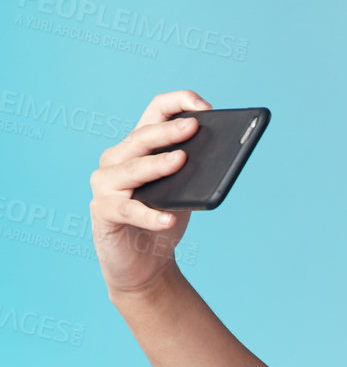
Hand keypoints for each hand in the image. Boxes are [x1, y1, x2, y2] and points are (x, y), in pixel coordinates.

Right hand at [89, 90, 210, 296]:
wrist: (144, 263)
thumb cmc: (164, 218)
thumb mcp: (184, 191)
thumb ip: (195, 172)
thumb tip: (222, 156)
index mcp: (139, 146)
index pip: (155, 111)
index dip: (179, 103)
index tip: (206, 108)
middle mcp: (117, 158)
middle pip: (143, 137)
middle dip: (170, 131)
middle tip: (195, 128)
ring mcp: (106, 184)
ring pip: (132, 169)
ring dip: (158, 165)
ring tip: (182, 161)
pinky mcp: (104, 212)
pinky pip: (128, 210)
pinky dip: (150, 215)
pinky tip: (169, 219)